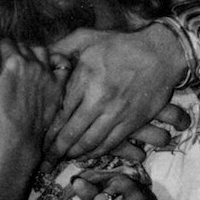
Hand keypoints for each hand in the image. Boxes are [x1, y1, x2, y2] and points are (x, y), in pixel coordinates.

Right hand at [0, 40, 67, 151]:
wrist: (19, 136)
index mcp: (13, 62)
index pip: (5, 42)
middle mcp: (33, 63)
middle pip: (22, 45)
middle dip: (14, 50)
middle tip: (9, 62)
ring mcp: (48, 73)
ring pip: (41, 50)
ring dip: (32, 52)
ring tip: (26, 62)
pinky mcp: (58, 85)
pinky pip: (63, 64)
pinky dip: (57, 60)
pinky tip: (49, 64)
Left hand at [47, 25, 189, 158]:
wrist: (162, 53)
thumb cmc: (122, 44)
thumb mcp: (88, 37)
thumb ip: (62, 47)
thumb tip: (40, 56)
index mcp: (84, 79)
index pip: (59, 113)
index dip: (46, 132)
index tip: (37, 143)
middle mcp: (98, 100)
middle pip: (70, 133)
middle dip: (55, 150)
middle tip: (44, 162)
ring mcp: (116, 113)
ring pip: (89, 142)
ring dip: (73, 154)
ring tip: (62, 159)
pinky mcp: (132, 122)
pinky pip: (110, 143)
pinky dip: (96, 153)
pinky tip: (87, 155)